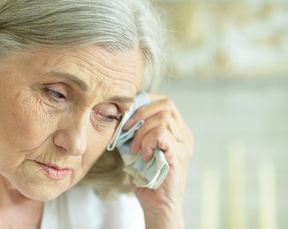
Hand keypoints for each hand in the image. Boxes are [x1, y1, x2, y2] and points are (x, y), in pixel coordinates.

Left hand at [124, 93, 193, 228]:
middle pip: (166, 104)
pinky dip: (147, 142)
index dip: (144, 103)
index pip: (164, 102)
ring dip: (141, 132)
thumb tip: (121, 115)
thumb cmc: (147, 176)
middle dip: (140, 113)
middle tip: (126, 129)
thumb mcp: (140, 148)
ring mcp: (183, 144)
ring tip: (135, 149)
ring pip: (162, 118)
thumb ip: (137, 131)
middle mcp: (184, 134)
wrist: (157, 204)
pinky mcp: (179, 154)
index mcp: (177, 130)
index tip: (127, 115)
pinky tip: (144, 155)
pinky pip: (161, 134)